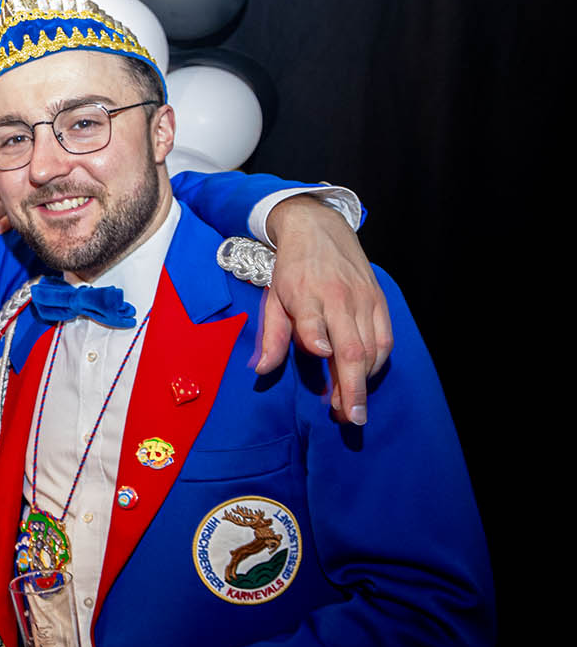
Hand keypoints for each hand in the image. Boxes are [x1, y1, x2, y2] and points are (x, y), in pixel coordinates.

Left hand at [259, 196, 393, 425]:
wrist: (319, 228)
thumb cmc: (291, 269)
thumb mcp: (273, 296)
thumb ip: (272, 335)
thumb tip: (262, 370)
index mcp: (306, 295)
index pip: (312, 321)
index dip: (317, 339)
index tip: (322, 356)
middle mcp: (338, 298)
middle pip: (352, 348)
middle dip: (352, 387)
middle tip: (350, 417)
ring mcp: (363, 300)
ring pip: (372, 348)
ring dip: (364, 382)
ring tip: (351, 408)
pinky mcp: (379, 301)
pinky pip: (384, 339)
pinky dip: (377, 363)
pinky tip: (364, 378)